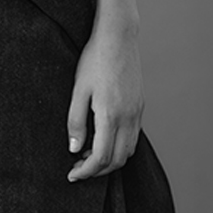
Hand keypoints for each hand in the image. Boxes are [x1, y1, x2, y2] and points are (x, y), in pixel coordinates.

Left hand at [66, 26, 143, 180]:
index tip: (72, 174)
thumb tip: (74, 148)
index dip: (86, 171)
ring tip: (87, 153)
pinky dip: (119, 146)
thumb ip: (75, 121)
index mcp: (111, 115)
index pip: (101, 158)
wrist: (118, 37)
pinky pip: (133, 137)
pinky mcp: (140, 106)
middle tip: (77, 167)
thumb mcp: (78, 90)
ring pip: (128, 151)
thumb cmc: (94, 60)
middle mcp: (128, 117)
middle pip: (117, 160)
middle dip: (97, 170)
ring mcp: (137, 112)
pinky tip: (102, 138)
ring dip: (110, 159)